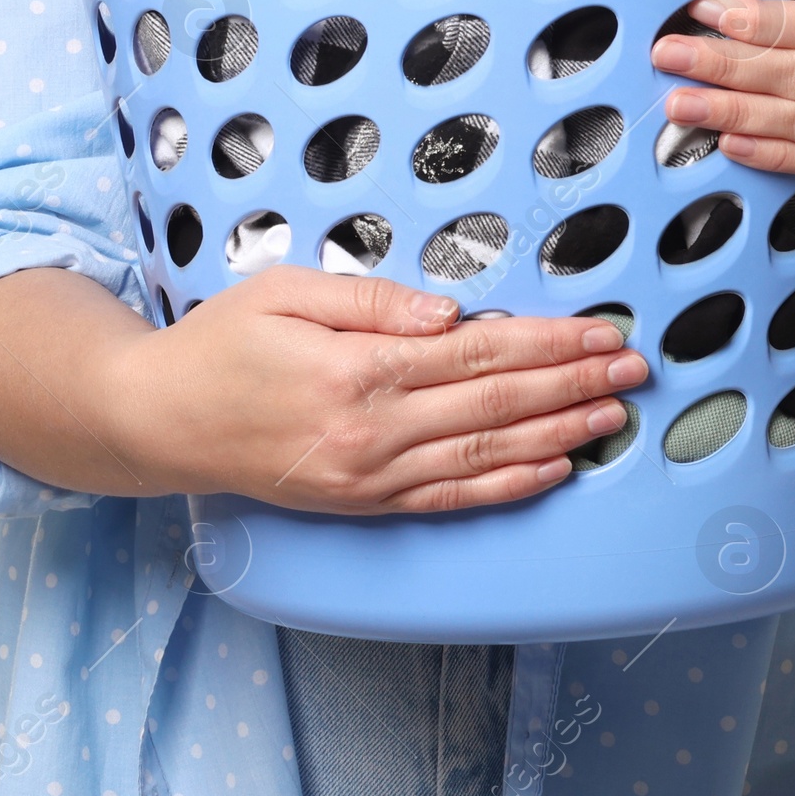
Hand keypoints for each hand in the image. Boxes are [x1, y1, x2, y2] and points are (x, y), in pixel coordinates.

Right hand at [110, 266, 648, 512]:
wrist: (159, 421)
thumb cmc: (220, 342)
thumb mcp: (283, 291)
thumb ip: (369, 298)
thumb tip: (449, 311)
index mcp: (357, 367)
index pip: (477, 351)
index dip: (547, 342)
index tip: (601, 331)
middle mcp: (372, 430)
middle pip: (495, 403)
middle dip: (572, 384)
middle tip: (635, 369)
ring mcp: (370, 476)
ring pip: (485, 454)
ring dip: (557, 433)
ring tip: (613, 416)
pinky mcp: (363, 504)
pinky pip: (450, 500)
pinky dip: (508, 487)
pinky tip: (553, 470)